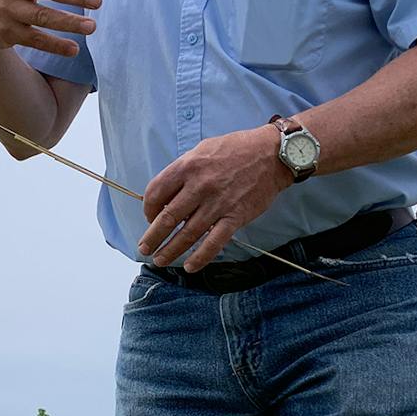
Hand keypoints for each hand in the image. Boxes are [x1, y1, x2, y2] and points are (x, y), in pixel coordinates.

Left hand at [138, 128, 292, 272]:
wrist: (272, 154)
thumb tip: (166, 195)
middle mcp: (199, 186)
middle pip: (167, 218)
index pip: (155, 193)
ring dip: (170, 251)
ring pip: (187, 234)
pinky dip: (200, 257)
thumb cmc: (235, 149)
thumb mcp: (202, 150)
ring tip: (160, 260)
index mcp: (187, 166)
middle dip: (152, 237)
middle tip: (144, 249)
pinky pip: (214, 242)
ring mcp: (217, 203)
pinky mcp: (235, 217)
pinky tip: (190, 266)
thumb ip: (183, 171)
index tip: (150, 218)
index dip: (148, 209)